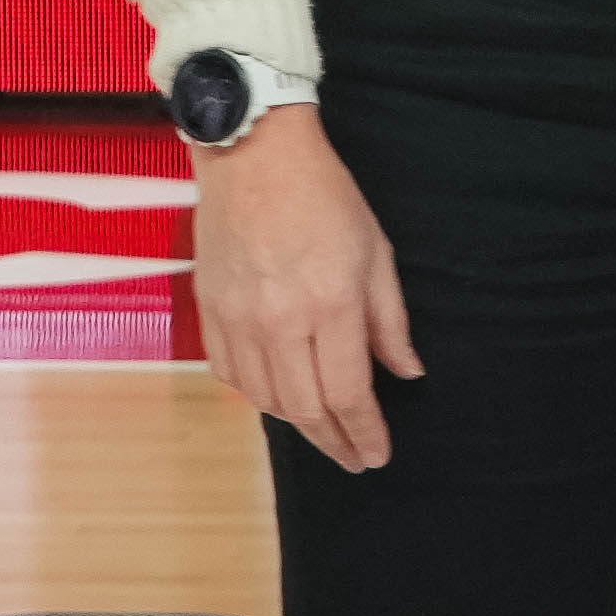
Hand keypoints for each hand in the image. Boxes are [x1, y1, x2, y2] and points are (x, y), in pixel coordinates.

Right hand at [192, 110, 419, 471]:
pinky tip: (278, 398)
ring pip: (266, 400)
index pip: (348, 393)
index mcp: (329, 304)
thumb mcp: (376, 251)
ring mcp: (238, 320)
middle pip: (305, 408)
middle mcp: (279, 322)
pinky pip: (231, 376)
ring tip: (324, 431)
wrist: (254, 157)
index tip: (377, 455)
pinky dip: (257, 397)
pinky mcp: (210, 313)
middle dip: (334, 442)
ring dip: (297, 424)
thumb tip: (406, 372)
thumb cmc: (325, 196)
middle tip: (355, 459)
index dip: (365, 432)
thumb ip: (389, 319)